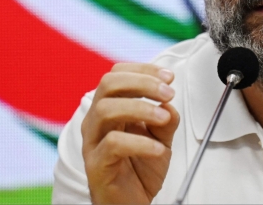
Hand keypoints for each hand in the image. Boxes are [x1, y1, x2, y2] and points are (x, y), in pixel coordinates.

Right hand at [80, 64, 180, 203]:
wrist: (132, 204)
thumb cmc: (141, 170)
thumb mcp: (161, 138)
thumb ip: (166, 118)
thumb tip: (168, 102)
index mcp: (110, 109)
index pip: (116, 74)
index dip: (142, 70)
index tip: (168, 76)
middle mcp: (97, 121)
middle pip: (108, 84)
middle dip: (141, 82)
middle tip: (167, 91)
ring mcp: (93, 142)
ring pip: (105, 110)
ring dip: (140, 107)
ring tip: (163, 117)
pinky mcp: (96, 165)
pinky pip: (112, 144)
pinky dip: (139, 142)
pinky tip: (157, 148)